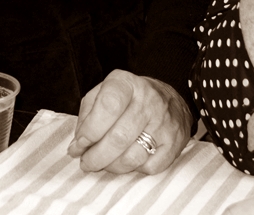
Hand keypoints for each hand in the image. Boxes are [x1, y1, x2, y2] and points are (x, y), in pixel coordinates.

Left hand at [67, 69, 191, 174]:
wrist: (168, 99)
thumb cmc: (127, 99)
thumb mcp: (103, 93)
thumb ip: (87, 116)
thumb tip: (78, 146)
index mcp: (127, 84)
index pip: (108, 106)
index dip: (90, 131)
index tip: (79, 145)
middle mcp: (149, 100)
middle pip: (119, 138)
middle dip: (96, 157)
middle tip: (86, 162)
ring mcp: (164, 122)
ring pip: (132, 157)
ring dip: (111, 166)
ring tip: (103, 163)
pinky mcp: (174, 142)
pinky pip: (148, 167)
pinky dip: (133, 169)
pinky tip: (126, 161)